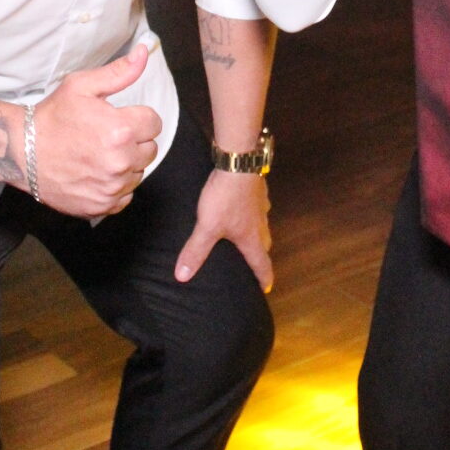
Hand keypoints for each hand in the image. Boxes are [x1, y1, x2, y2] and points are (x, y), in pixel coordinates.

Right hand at [32, 46, 161, 216]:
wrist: (23, 153)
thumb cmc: (52, 118)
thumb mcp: (81, 86)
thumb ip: (119, 72)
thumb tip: (144, 53)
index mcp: (120, 130)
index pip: (154, 123)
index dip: (137, 118)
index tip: (119, 118)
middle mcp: (120, 162)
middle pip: (150, 149)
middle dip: (134, 141)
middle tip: (107, 136)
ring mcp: (111, 187)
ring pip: (138, 173)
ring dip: (126, 164)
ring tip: (99, 154)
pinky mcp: (102, 205)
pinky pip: (125, 195)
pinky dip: (115, 186)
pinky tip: (96, 173)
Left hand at [175, 168, 272, 290]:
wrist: (238, 161)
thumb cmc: (225, 198)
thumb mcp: (207, 226)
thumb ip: (196, 250)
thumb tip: (182, 277)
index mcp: (251, 237)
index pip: (261, 263)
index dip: (264, 277)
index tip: (267, 288)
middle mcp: (260, 223)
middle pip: (264, 244)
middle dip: (261, 255)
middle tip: (254, 262)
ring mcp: (261, 204)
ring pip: (263, 224)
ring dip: (258, 233)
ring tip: (248, 235)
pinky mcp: (257, 188)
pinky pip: (258, 206)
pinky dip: (253, 212)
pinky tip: (244, 207)